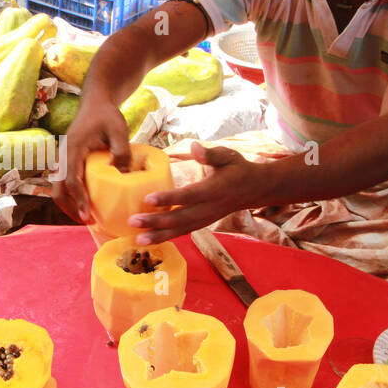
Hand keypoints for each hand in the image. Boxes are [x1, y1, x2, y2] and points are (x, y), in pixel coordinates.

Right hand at [51, 97, 130, 222]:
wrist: (95, 102)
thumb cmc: (107, 115)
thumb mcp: (119, 130)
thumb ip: (121, 151)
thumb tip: (123, 176)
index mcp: (73, 149)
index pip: (72, 181)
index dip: (80, 200)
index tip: (88, 216)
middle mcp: (63, 156)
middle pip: (58, 190)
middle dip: (70, 208)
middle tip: (87, 222)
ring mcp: (63, 159)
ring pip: (58, 188)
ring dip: (69, 204)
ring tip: (86, 217)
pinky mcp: (68, 161)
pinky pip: (65, 182)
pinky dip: (72, 195)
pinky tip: (86, 202)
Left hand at [130, 141, 260, 244]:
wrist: (254, 189)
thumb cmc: (238, 169)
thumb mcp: (228, 156)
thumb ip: (210, 154)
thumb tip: (194, 147)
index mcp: (214, 190)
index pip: (188, 196)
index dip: (169, 199)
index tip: (148, 199)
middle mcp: (209, 208)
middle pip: (180, 218)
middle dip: (156, 222)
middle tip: (133, 221)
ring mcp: (206, 219)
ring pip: (180, 230)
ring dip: (158, 236)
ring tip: (137, 240)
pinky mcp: (202, 224)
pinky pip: (183, 233)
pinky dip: (166, 238)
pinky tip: (148, 240)